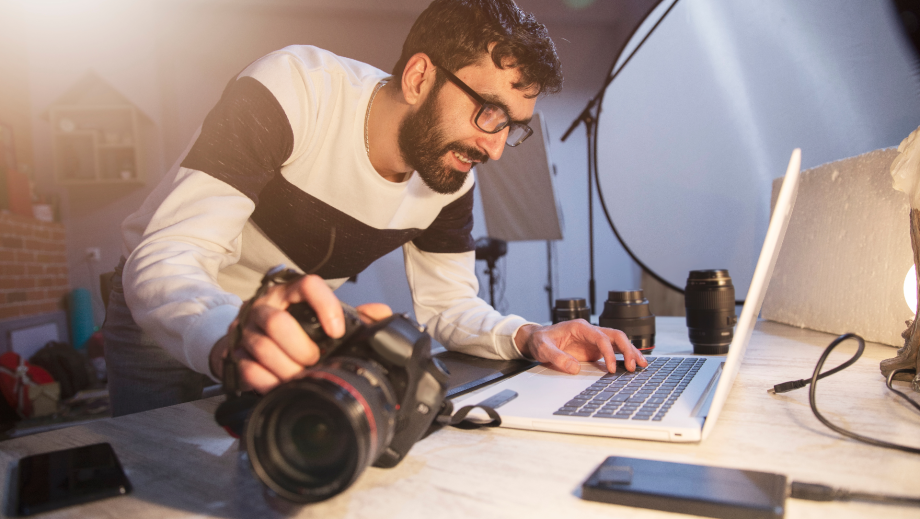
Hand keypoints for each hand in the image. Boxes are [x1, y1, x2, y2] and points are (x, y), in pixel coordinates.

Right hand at [209, 275, 391, 392]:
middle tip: (314, 361)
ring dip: (286, 368)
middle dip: (300, 348)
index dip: (324, 306)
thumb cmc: (297, 327)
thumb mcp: (324, 316)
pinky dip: (268, 381)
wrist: (256, 338)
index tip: (337, 331)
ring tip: (301, 377)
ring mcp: (248, 328)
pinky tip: (281, 385)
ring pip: (262, 347)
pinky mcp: (236, 352)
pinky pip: (249, 368)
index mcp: (291, 293)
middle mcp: (267, 305)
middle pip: (277, 322)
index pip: (307, 285)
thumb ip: (355, 315)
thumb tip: (382, 314)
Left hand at [514, 319, 647, 374]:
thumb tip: (574, 368)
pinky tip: (631, 365)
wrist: (537, 339)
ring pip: (618, 342)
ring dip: (630, 352)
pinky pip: (613, 351)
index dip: (609, 352)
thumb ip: (557, 357)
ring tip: (642, 365)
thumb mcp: (544, 348)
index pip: (601, 337)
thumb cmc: (541, 340)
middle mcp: (590, 332)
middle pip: (616, 336)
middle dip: (628, 350)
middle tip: (634, 366)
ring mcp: (593, 340)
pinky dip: (623, 357)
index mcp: (580, 327)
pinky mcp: (594, 349)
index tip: (611, 368)